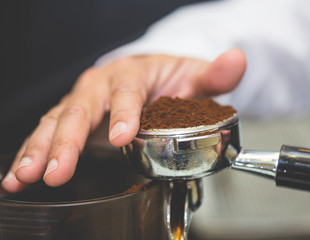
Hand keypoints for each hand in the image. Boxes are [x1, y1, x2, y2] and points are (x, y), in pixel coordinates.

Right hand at [1, 49, 245, 192]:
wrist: (149, 78)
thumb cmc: (169, 79)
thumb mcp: (193, 76)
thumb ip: (213, 75)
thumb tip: (236, 61)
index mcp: (131, 74)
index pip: (125, 92)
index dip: (123, 113)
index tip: (123, 136)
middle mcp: (100, 87)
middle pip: (80, 110)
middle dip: (68, 142)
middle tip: (58, 169)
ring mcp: (83, 104)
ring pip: (56, 124)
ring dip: (40, 151)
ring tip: (25, 176)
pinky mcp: (73, 121)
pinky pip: (47, 135)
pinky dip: (31, 154)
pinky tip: (18, 175)